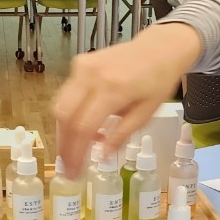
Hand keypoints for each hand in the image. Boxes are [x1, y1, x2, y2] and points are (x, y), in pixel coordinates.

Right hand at [53, 23, 200, 177]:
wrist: (159, 48)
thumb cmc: (158, 81)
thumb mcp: (147, 113)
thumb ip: (122, 134)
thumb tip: (101, 156)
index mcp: (114, 89)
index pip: (84, 127)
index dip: (76, 153)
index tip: (74, 172)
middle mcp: (93, 75)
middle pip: (65, 116)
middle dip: (64, 145)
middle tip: (69, 165)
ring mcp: (83, 66)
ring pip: (60, 105)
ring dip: (64, 131)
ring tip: (76, 149)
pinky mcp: (80, 63)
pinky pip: (67, 93)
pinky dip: (71, 113)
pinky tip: (85, 125)